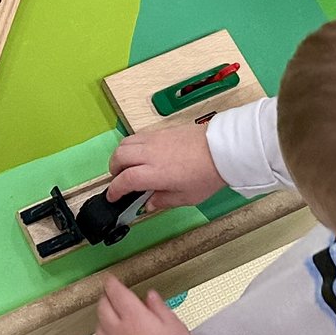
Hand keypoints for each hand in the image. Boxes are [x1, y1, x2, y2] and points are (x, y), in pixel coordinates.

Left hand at [97, 273, 194, 334]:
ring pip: (99, 330)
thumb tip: (150, 297)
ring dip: (103, 321)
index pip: (117, 294)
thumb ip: (159, 309)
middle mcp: (118, 331)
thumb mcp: (174, 325)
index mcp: (134, 316)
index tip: (110, 280)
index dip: (112, 284)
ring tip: (110, 320)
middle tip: (110, 297)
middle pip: (103, 309)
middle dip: (105, 300)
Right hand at [107, 123, 226, 210]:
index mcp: (154, 173)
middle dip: (114, 170)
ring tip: (128, 165)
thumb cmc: (207, 174)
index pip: (124, 180)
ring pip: (125, 143)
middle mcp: (149, 154)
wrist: (222, 150)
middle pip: (118, 157)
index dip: (115, 190)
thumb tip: (150, 204)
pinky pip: (138, 136)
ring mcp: (154, 140)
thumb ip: (164, 201)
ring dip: (121, 155)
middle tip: (120, 180)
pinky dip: (133, 146)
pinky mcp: (161, 131)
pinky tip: (142, 154)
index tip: (113, 196)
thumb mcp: (187, 197)